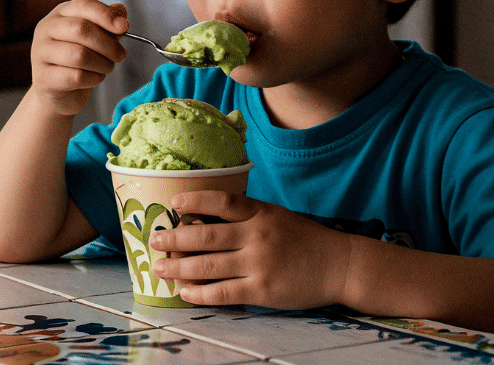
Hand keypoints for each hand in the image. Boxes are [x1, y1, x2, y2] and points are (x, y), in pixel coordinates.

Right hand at [31, 0, 128, 115]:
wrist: (60, 93)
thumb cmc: (80, 61)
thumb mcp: (96, 38)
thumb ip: (108, 24)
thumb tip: (121, 13)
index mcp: (60, 14)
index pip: (84, 6)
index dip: (106, 15)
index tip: (124, 27)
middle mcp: (46, 29)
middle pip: (81, 29)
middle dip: (108, 44)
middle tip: (120, 55)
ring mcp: (40, 53)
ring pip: (80, 55)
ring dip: (103, 63)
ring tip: (106, 67)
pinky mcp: (43, 77)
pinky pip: (76, 77)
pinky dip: (94, 79)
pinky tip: (94, 78)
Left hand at [148, 190, 350, 308]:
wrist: (339, 265)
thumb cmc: (303, 239)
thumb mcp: (276, 216)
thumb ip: (246, 216)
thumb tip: (203, 218)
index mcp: (261, 213)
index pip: (222, 201)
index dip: (195, 200)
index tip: (174, 203)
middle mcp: (257, 235)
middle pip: (206, 236)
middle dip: (175, 239)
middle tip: (155, 240)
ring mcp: (259, 264)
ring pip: (208, 266)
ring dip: (178, 267)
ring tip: (159, 268)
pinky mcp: (262, 290)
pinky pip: (223, 292)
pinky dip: (200, 293)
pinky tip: (185, 292)